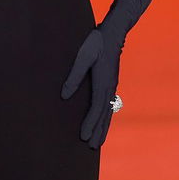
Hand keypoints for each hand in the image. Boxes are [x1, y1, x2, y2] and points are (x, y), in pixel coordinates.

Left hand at [60, 27, 122, 149]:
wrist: (114, 32)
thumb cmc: (96, 42)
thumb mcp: (83, 56)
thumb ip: (74, 76)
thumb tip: (64, 96)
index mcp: (103, 83)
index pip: (96, 109)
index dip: (89, 124)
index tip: (83, 137)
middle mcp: (109, 88)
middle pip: (104, 115)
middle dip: (97, 132)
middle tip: (91, 147)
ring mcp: (112, 86)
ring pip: (108, 112)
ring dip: (103, 127)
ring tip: (98, 142)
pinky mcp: (111, 83)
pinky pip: (109, 105)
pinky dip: (106, 118)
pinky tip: (103, 122)